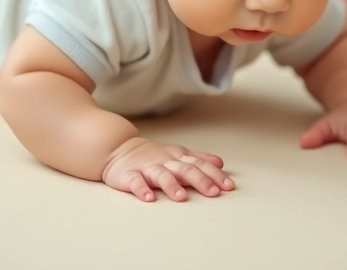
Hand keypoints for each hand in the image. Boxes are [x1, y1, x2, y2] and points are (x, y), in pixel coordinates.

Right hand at [101, 137, 234, 201]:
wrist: (118, 148)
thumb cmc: (153, 155)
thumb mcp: (178, 154)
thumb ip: (199, 159)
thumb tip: (221, 164)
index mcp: (178, 157)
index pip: (200, 164)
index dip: (214, 175)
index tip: (228, 187)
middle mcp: (165, 161)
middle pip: (185, 169)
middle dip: (200, 180)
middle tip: (213, 192)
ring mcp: (147, 168)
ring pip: (161, 175)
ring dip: (171, 185)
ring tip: (181, 198)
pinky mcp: (129, 175)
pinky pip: (136, 182)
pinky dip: (142, 189)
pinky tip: (149, 198)